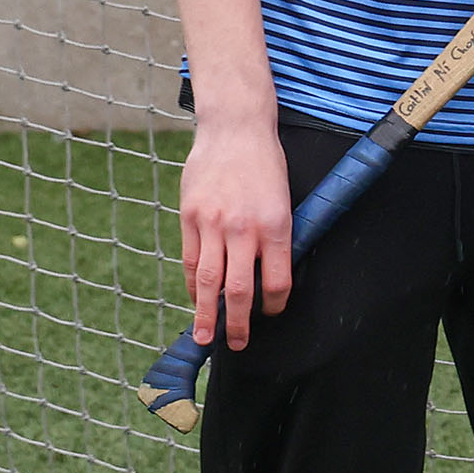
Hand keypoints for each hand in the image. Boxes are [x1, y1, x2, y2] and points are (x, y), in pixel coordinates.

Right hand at [179, 110, 294, 351]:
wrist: (235, 128)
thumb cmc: (265, 164)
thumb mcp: (284, 200)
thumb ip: (275, 238)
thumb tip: (268, 276)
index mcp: (276, 226)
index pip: (276, 281)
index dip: (274, 306)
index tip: (270, 314)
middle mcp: (244, 228)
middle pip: (240, 290)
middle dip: (239, 324)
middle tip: (237, 344)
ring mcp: (213, 223)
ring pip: (208, 281)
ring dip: (206, 314)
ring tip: (205, 337)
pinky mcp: (189, 216)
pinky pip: (189, 260)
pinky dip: (190, 284)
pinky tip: (194, 298)